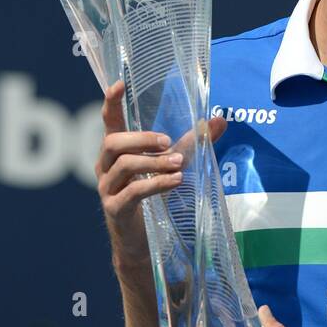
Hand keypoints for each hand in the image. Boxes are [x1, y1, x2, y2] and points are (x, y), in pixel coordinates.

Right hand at [96, 80, 226, 263]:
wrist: (141, 243)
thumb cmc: (154, 197)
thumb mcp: (172, 166)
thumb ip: (192, 143)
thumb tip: (220, 120)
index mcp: (116, 152)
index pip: (109, 122)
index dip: (111, 103)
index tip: (119, 83)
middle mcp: (106, 167)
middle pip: (113, 143)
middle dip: (141, 139)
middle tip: (168, 142)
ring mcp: (107, 189)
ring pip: (124, 166)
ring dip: (153, 163)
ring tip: (178, 164)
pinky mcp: (115, 209)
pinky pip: (133, 193)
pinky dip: (156, 185)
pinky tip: (175, 181)